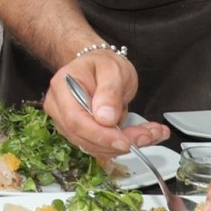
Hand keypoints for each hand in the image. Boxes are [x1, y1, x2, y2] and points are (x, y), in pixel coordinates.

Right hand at [43, 53, 166, 158]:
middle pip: (83, 136)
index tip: (125, 141)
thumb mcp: (113, 70)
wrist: (99, 66)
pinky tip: (142, 136)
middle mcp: (58, 107)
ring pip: (93, 145)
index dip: (100, 135)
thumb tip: (105, 119)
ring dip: (123, 145)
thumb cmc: (104, 64)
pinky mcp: (79, 132)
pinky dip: (121, 145)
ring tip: (151, 134)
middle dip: (116, 142)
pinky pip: (99, 146)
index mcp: (62, 86)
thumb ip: (110, 92)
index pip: (76, 120)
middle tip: (147, 136)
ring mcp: (66, 122)